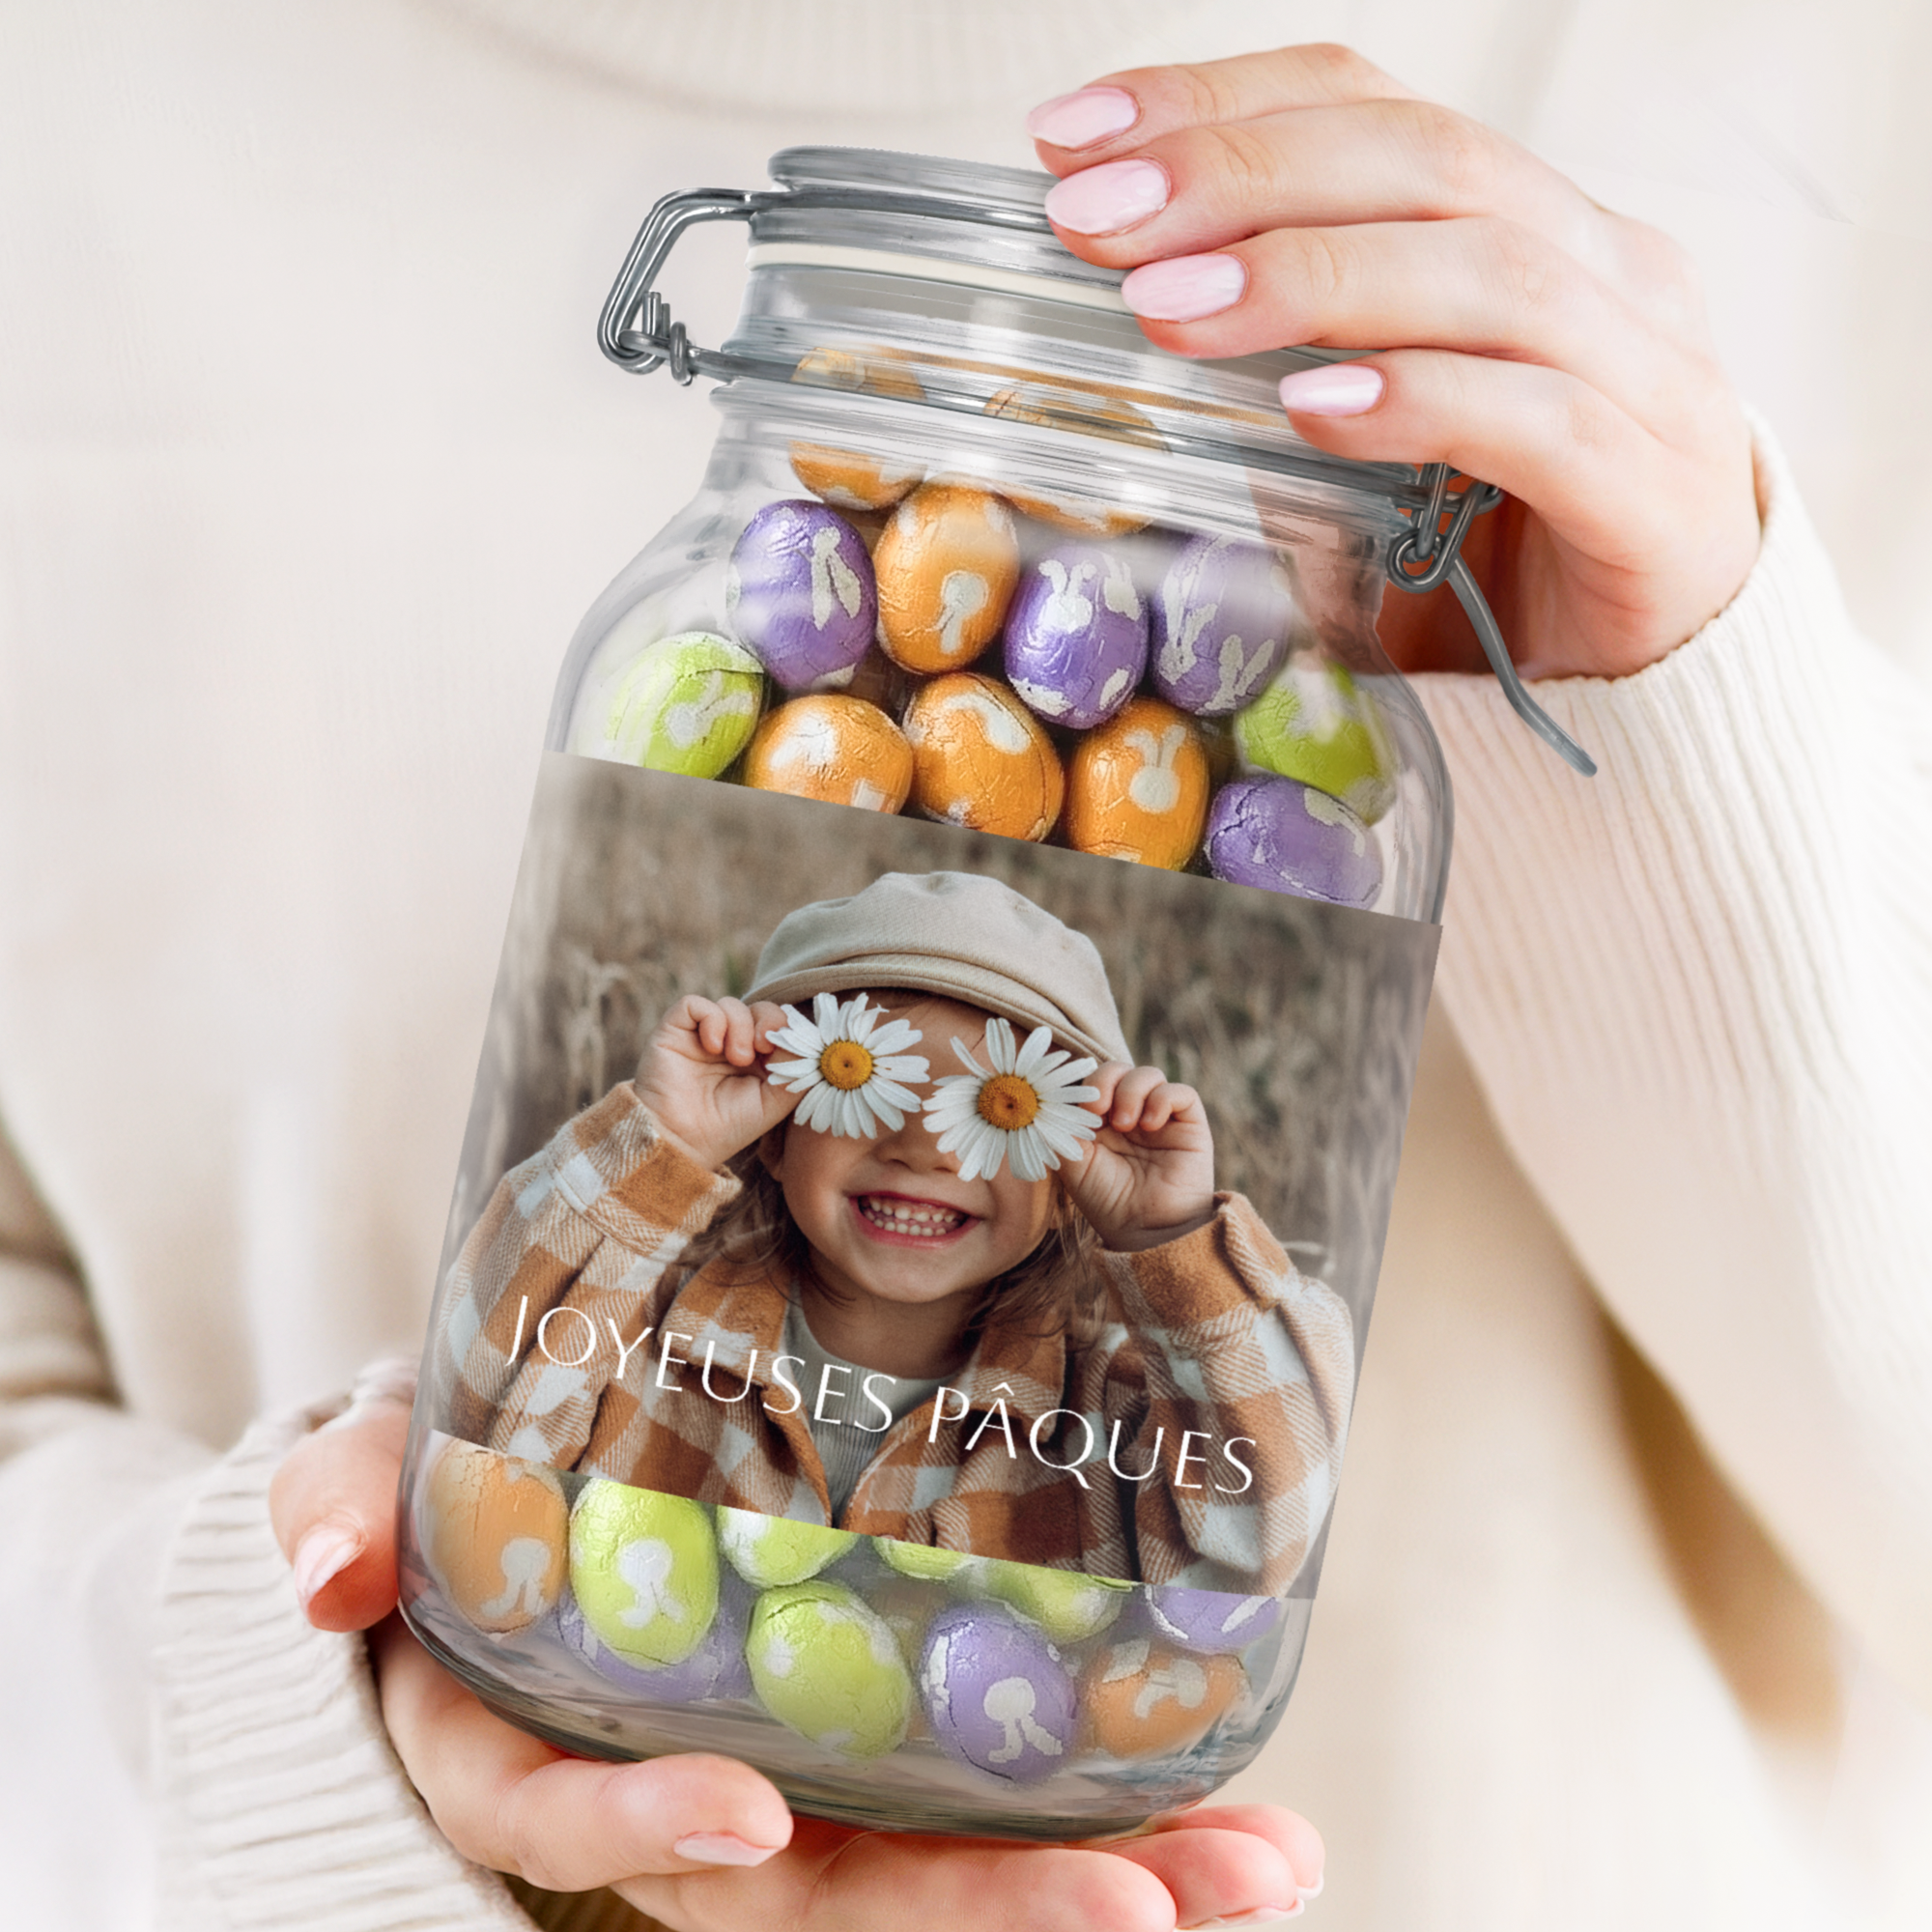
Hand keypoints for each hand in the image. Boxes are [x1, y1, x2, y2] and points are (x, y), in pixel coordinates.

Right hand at [271, 1386, 1325, 1926]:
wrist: (517, 1475)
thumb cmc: (443, 1475)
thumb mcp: (375, 1462)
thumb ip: (340, 1497)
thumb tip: (331, 1566)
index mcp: (531, 1739)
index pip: (573, 1818)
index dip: (648, 1830)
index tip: (752, 1820)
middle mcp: (672, 1789)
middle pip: (809, 1897)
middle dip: (977, 1915)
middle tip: (1152, 1908)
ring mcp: (785, 1772)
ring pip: (926, 1870)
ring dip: (1101, 1881)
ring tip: (1263, 1866)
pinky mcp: (867, 1731)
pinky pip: (977, 1802)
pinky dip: (1105, 1812)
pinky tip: (1234, 1812)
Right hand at [633, 995, 796, 1171]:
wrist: (680, 1142)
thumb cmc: (727, 1127)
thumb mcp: (775, 1101)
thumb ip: (795, 1069)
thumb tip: (805, 1039)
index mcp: (757, 1059)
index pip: (779, 1024)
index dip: (787, 1028)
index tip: (785, 1049)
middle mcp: (730, 1043)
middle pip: (759, 1007)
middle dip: (768, 1020)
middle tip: (763, 1047)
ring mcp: (702, 1035)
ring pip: (731, 1003)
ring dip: (740, 1026)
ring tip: (736, 1058)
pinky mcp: (675, 1030)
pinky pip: (694, 1004)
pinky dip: (712, 1019)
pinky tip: (713, 1046)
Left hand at [1029, 44, 1761, 681]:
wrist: (1647, 685)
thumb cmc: (1490, 550)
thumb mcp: (1365, 437)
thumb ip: (1282, 369)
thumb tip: (1127, 320)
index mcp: (1528, 225)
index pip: (1371, 107)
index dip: (1219, 103)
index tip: (1070, 138)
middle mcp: (1603, 268)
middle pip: (1424, 160)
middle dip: (1240, 174)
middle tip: (1095, 219)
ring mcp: (1650, 374)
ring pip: (1486, 270)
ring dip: (1309, 279)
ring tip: (1168, 310)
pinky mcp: (1658, 492)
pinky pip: (1541, 419)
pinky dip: (1420, 401)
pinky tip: (1311, 410)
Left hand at [1063, 1064, 1216, 1252]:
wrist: (1145, 1231)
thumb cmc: (1107, 1201)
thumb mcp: (1073, 1162)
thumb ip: (1062, 1128)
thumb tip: (1052, 1098)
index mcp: (1101, 1120)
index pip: (1092, 1080)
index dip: (1084, 1084)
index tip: (1077, 1107)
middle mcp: (1131, 1113)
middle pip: (1119, 1069)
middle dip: (1105, 1080)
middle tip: (1098, 1108)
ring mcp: (1160, 1118)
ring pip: (1149, 1074)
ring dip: (1132, 1091)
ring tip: (1126, 1124)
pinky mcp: (1189, 1125)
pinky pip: (1181, 1091)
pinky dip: (1162, 1098)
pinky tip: (1149, 1124)